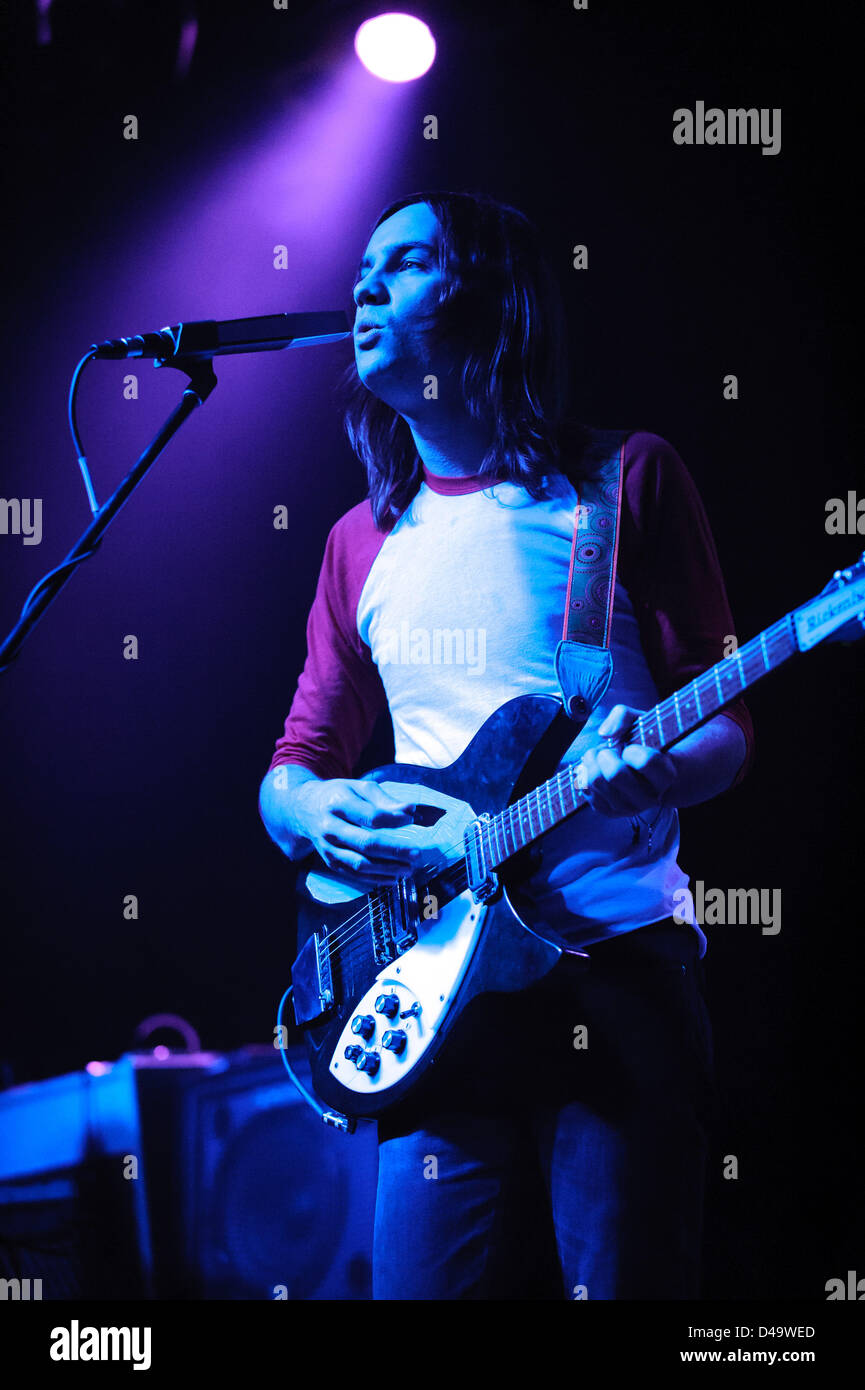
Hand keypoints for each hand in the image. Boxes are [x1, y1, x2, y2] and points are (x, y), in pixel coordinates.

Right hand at [292, 778, 428, 886]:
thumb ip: (385, 799)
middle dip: (394, 850)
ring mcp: (328, 848)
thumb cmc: (339, 796)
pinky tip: (393, 878)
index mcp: (338, 804)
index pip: (370, 816)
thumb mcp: (359, 788)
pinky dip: (374, 879)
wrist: (304, 810)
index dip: (393, 820)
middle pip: (365, 843)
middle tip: (417, 853)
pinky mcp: (330, 862)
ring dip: (387, 869)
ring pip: (359, 864)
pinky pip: (353, 875)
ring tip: (409, 868)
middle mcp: (330, 827)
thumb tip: (411, 810)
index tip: (411, 820)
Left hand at [576, 704, 677, 816]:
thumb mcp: (640, 721)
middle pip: (615, 774)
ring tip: (601, 756)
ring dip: (592, 761)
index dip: (632, 749)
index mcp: (666, 776)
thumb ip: (623, 716)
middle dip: (605, 754)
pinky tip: (596, 768)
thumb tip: (605, 734)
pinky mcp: (609, 811)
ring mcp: (629, 808)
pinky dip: (585, 773)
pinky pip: (585, 790)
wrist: (645, 771)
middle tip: (609, 750)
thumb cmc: (643, 743)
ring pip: (596, 782)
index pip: (647, 761)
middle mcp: (649, 797)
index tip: (630, 747)